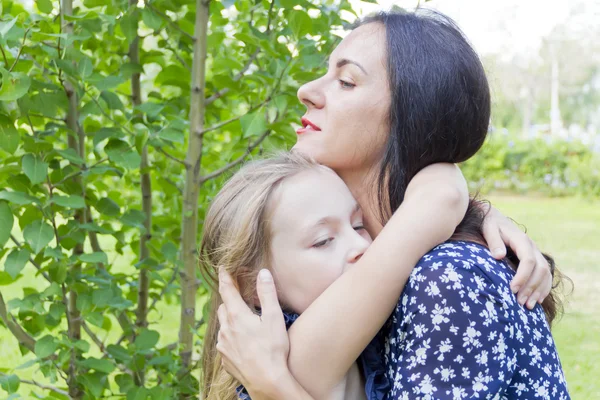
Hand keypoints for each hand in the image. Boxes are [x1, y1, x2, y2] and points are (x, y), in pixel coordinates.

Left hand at [217, 268, 290, 397]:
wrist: (266, 382)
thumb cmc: (272, 349)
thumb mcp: (274, 318)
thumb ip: (267, 294)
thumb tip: (262, 273)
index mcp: (237, 316)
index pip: (227, 290)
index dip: (224, 277)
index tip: (222, 268)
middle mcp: (226, 329)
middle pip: (223, 307)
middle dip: (229, 300)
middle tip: (237, 296)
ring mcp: (224, 345)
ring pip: (223, 326)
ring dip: (230, 320)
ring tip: (242, 321)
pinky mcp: (225, 359)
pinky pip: (225, 343)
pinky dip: (231, 337)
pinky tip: (243, 342)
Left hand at [481, 205, 552, 309]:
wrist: (495, 218)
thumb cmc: (490, 224)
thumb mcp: (489, 229)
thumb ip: (494, 241)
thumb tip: (499, 256)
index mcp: (521, 240)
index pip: (528, 260)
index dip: (522, 276)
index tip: (512, 289)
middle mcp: (532, 247)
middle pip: (540, 269)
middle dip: (531, 287)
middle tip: (518, 302)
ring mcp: (536, 253)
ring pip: (546, 274)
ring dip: (538, 291)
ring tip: (527, 306)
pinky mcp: (535, 259)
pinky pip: (545, 275)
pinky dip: (542, 288)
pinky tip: (535, 300)